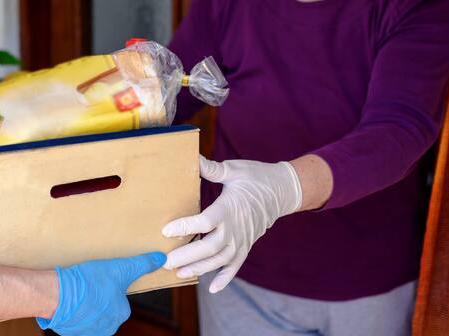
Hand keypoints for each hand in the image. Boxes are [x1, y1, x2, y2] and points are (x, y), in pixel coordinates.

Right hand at [38, 252, 165, 335]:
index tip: (102, 278)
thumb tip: (161, 259)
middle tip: (90, 283)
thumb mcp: (121, 268)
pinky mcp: (71, 332)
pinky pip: (76, 319)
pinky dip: (73, 310)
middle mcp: (107, 327)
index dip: (111, 286)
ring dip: (86, 303)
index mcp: (120, 314)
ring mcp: (88, 331)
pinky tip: (70, 298)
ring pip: (90, 314)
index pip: (120, 299)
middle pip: (106, 307)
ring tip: (79, 289)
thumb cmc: (91, 282)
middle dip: (98, 296)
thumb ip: (142, 264)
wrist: (59, 295)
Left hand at [162, 156, 301, 293]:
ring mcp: (243, 239)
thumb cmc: (255, 177)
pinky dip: (225, 278)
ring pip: (220, 259)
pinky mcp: (247, 245)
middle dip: (187, 256)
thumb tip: (192, 158)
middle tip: (165, 261)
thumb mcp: (233, 169)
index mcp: (230, 207)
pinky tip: (212, 288)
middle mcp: (236, 227)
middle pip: (210, 247)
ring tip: (179, 273)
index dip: (185, 227)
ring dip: (200, 268)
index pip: (205, 221)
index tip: (166, 230)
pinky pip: (236, 265)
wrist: (283, 190)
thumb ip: (211, 169)